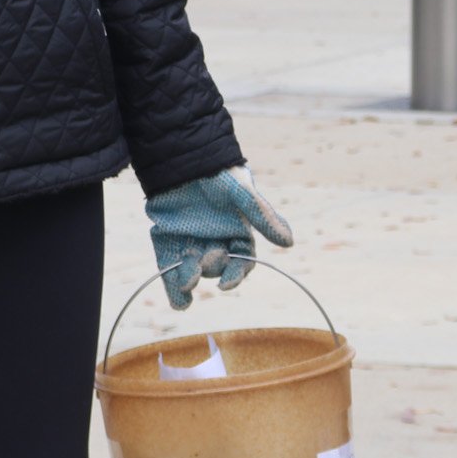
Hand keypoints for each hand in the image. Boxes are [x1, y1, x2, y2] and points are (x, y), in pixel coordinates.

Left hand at [145, 166, 295, 309]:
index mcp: (237, 232)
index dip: (236, 275)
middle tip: (206, 258)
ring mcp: (190, 241)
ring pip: (193, 270)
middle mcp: (216, 241)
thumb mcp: (243, 193)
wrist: (184, 157)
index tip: (227, 284)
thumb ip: (262, 217)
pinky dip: (172, 284)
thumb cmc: (219, 174)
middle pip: (216, 267)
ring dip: (189, 281)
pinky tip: (178, 300)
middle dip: (212, 268)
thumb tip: (289, 243)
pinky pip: (170, 266)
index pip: (240, 261)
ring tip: (185, 285)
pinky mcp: (167, 240)